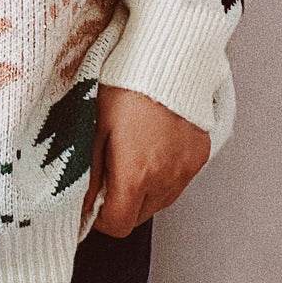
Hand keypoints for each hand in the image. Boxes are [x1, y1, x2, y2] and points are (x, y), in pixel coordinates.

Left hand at [82, 84, 210, 236]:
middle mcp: (165, 178)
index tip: (92, 201)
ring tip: (131, 155)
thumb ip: (89, 171)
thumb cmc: (125, 84)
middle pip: (139, 216)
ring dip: (143, 190)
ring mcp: (186, 169)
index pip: (118, 225)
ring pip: (160, 201)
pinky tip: (152, 146)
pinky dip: (164, 174)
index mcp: (135, 173)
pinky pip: (179, 180)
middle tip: (109, 173)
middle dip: (121, 203)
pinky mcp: (200, 156)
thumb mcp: (95, 125)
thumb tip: (82, 202)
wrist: (167, 57)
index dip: (100, 218)